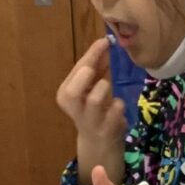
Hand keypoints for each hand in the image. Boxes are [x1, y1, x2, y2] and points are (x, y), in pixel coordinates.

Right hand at [56, 39, 127, 184]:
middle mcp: (74, 109)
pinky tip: (117, 107)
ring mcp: (90, 121)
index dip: (91, 55)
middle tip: (99, 68)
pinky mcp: (107, 129)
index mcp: (65, 94)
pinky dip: (119, 104)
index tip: (104, 41)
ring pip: (95, 99)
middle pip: (73, 91)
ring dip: (105, 89)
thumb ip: (96, 67)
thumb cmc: (93, 108)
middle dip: (88, 75)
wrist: (99, 142)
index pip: (76, 71)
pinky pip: (116, 110)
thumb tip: (104, 42)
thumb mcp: (90, 87)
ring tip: (108, 90)